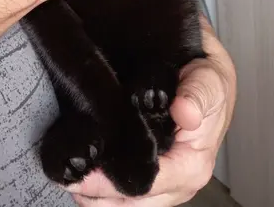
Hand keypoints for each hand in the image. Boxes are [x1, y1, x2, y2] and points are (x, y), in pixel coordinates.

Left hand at [69, 16, 235, 205]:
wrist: (208, 78)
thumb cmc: (207, 81)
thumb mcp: (208, 80)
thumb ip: (198, 94)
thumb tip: (186, 112)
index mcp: (192, 165)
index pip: (148, 185)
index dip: (111, 182)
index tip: (83, 170)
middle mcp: (179, 181)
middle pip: (130, 203)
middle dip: (95, 193)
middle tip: (64, 175)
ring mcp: (166, 183)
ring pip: (124, 203)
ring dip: (95, 194)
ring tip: (68, 175)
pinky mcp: (154, 176)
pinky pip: (126, 192)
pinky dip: (102, 188)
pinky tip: (84, 171)